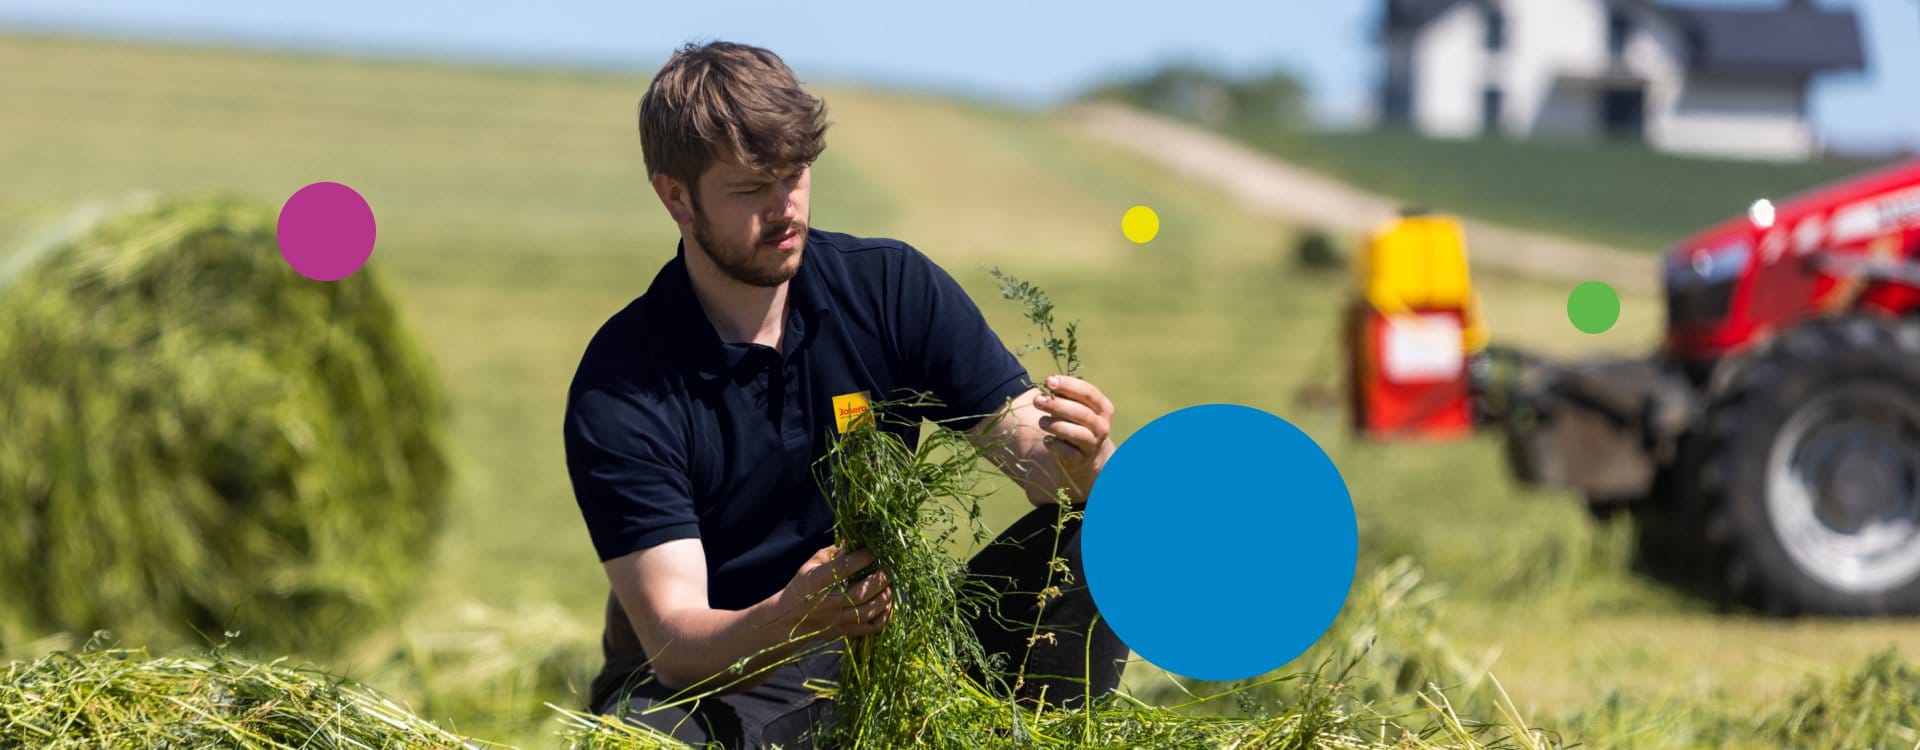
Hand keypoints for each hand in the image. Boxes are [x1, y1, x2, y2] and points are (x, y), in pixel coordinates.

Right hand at [774, 545, 892, 640]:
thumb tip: (858, 540)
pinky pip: (871, 628)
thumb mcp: (812, 564)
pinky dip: (884, 616)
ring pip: (868, 612)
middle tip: (890, 568)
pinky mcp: (844, 632)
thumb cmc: (803, 586)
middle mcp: (828, 602)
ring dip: (885, 597)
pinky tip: (887, 604)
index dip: (864, 558)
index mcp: (818, 581)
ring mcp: (837, 620)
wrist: (789, 619)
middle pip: (861, 593)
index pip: (844, 568)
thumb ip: (834, 552)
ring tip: (890, 585)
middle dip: (880, 579)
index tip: (876, 551)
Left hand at [1034, 374, 1115, 502]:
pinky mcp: (1082, 459)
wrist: (1088, 455)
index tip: (1049, 381)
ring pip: (1077, 433)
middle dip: (1057, 405)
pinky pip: (1069, 452)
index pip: (1088, 393)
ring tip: (1041, 422)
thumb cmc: (1078, 422)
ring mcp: (1093, 443)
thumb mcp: (1077, 407)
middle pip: (1081, 413)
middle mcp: (1101, 426)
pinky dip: (1056, 445)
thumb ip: (1066, 395)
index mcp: (1103, 408)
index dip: (1069, 385)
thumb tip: (1049, 383)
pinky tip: (1046, 440)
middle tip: (1037, 400)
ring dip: (1057, 426)